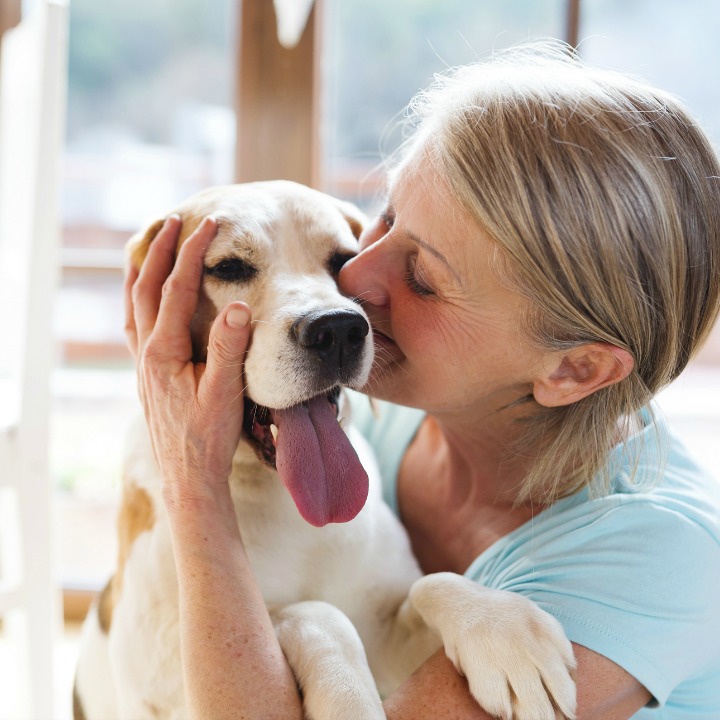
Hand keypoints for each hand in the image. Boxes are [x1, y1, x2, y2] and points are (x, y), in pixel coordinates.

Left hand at [124, 215, 251, 509]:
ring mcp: (143, 363)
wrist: (188, 475)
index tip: (210, 225)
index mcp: (164, 352)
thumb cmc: (209, 437)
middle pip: (146, 287)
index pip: (176, 289)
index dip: (192, 254)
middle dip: (160, 249)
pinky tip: (144, 296)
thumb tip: (237, 305)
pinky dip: (137, 297)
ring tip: (149, 243)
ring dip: (141, 269)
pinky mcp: (147, 374)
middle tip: (175, 219)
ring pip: (133, 303)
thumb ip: (228, 348)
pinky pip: (134, 323)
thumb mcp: (225, 393)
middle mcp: (146, 352)